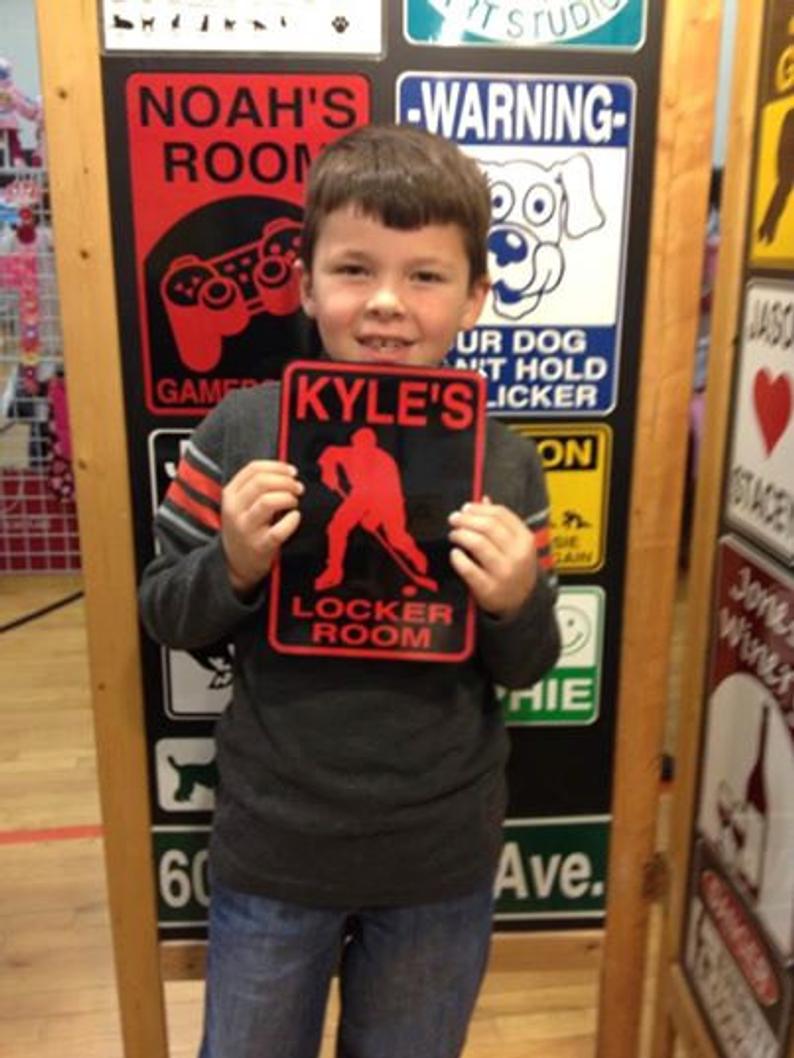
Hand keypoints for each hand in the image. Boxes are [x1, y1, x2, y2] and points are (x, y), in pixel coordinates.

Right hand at [221, 460, 302, 596]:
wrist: (236, 563)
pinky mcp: (259, 547)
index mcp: (230, 495)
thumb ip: (257, 486)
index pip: (253, 469)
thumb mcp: (241, 504)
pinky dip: (291, 521)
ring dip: (287, 498)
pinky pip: (278, 531)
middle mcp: (235, 510)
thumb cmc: (246, 527)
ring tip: (294, 502)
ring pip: (268, 502)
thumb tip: (287, 470)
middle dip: (285, 481)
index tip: (292, 472)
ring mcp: (246, 529)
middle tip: (298, 488)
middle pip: (261, 482)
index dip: (277, 466)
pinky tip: (295, 518)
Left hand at [448, 497, 537, 617]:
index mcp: (525, 540)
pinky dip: (458, 558)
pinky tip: (454, 554)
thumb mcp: (516, 545)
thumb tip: (484, 499)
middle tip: (454, 519)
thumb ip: (502, 522)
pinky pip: (468, 569)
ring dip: (461, 535)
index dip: (479, 509)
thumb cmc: (515, 568)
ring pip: (478, 544)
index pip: (501, 514)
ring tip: (453, 534)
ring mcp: (504, 573)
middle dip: (466, 520)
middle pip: (488, 527)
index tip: (465, 508)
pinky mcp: (489, 589)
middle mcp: (517, 555)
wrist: (522, 604)